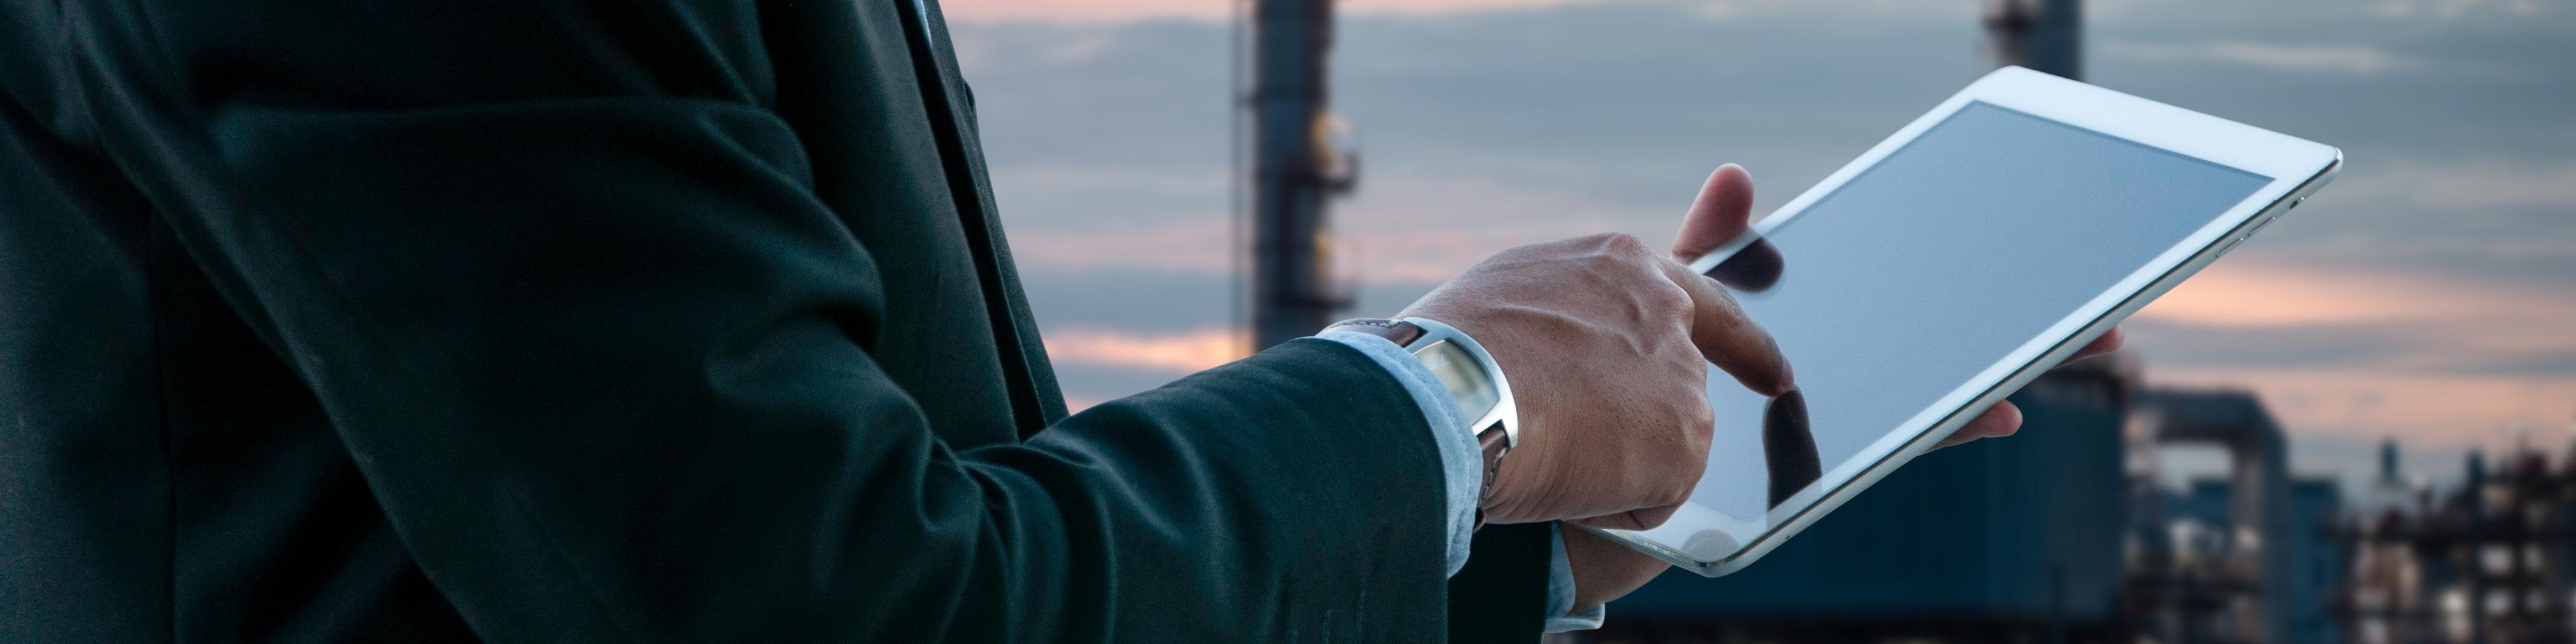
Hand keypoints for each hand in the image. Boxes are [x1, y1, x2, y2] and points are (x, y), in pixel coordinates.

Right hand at [1397, 195, 1792, 531]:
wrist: (1449, 395)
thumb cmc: (1448, 351)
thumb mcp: (1507, 297)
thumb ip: (1564, 308)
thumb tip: (1569, 343)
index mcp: (1618, 264)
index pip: (1700, 296)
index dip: (1740, 339)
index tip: (1775, 372)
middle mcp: (1666, 308)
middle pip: (1683, 380)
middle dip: (1657, 417)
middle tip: (1610, 445)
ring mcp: (1683, 376)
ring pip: (1665, 442)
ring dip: (1617, 461)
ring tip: (1545, 452)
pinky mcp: (1686, 437)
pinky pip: (1654, 495)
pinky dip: (1613, 504)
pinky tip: (1563, 482)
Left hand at [1552, 165, 2128, 615]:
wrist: (1567, 485)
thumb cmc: (1605, 397)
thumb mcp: (1655, 306)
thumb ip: (1706, 249)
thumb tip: (1740, 175)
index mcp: (1787, 345)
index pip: (1885, 307)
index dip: (1949, 285)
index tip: (2011, 254)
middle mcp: (1815, 392)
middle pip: (1928, 349)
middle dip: (2008, 326)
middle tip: (2091, 310)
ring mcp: (1817, 433)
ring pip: (1931, 396)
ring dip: (2008, 372)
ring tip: (2085, 348)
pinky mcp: (1809, 474)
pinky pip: (1893, 445)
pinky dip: (1950, 427)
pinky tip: (2001, 411)